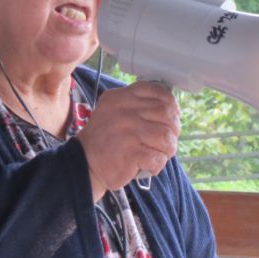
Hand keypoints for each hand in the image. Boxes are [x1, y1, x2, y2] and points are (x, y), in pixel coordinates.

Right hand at [76, 81, 180, 201]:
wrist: (84, 163)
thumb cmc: (104, 140)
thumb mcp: (114, 111)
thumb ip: (136, 106)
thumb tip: (170, 110)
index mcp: (120, 97)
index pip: (155, 91)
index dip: (171, 102)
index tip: (174, 113)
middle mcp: (123, 110)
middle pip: (165, 114)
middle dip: (173, 129)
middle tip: (168, 140)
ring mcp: (127, 131)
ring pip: (166, 136)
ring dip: (168, 149)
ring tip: (159, 154)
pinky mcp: (131, 152)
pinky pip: (159, 157)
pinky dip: (158, 164)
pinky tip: (150, 166)